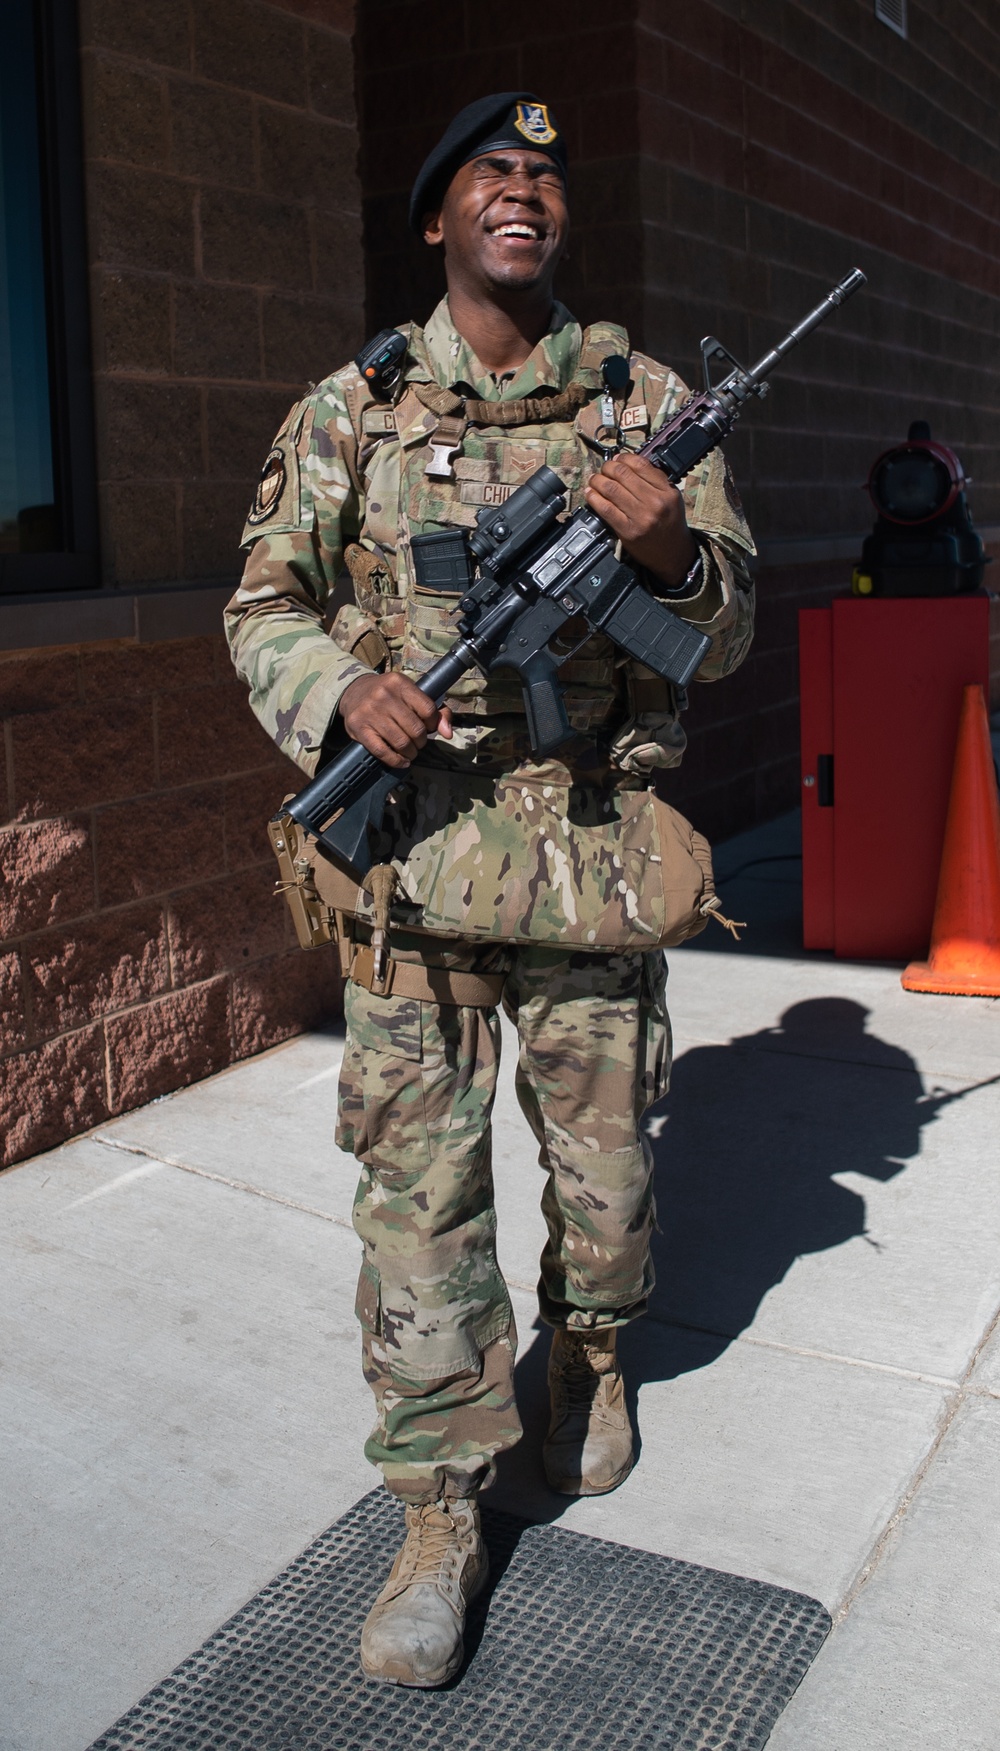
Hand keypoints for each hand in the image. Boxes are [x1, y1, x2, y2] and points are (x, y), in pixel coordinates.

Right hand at [339, 671, 452, 767]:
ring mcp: (370, 712)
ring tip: (410, 752)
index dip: (433, 723)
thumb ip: (435, 710)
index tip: (429, 728)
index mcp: (399, 683)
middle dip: (421, 741)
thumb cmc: (389, 695)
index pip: (428, 709)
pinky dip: (396, 761)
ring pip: (401, 742)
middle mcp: (383, 695)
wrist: (354, 692)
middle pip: (416, 729)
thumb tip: (448, 733)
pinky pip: (382, 751)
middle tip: (418, 743)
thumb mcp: (410, 693)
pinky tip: (402, 761)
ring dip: (410, 753)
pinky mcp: (358, 728)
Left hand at [584, 452, 696, 586]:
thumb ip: (654, 480)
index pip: (641, 465)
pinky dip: (594, 498)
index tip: (617, 459)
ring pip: (612, 489)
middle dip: (607, 467)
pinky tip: (590, 493)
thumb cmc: (669, 524)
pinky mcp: (628, 531)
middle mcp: (655, 503)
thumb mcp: (671, 498)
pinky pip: (606, 509)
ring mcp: (641, 518)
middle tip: (603, 469)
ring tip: (594, 480)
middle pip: (623, 474)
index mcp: (667, 492)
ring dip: (597, 481)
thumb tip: (625, 462)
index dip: (623, 458)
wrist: (672, 554)